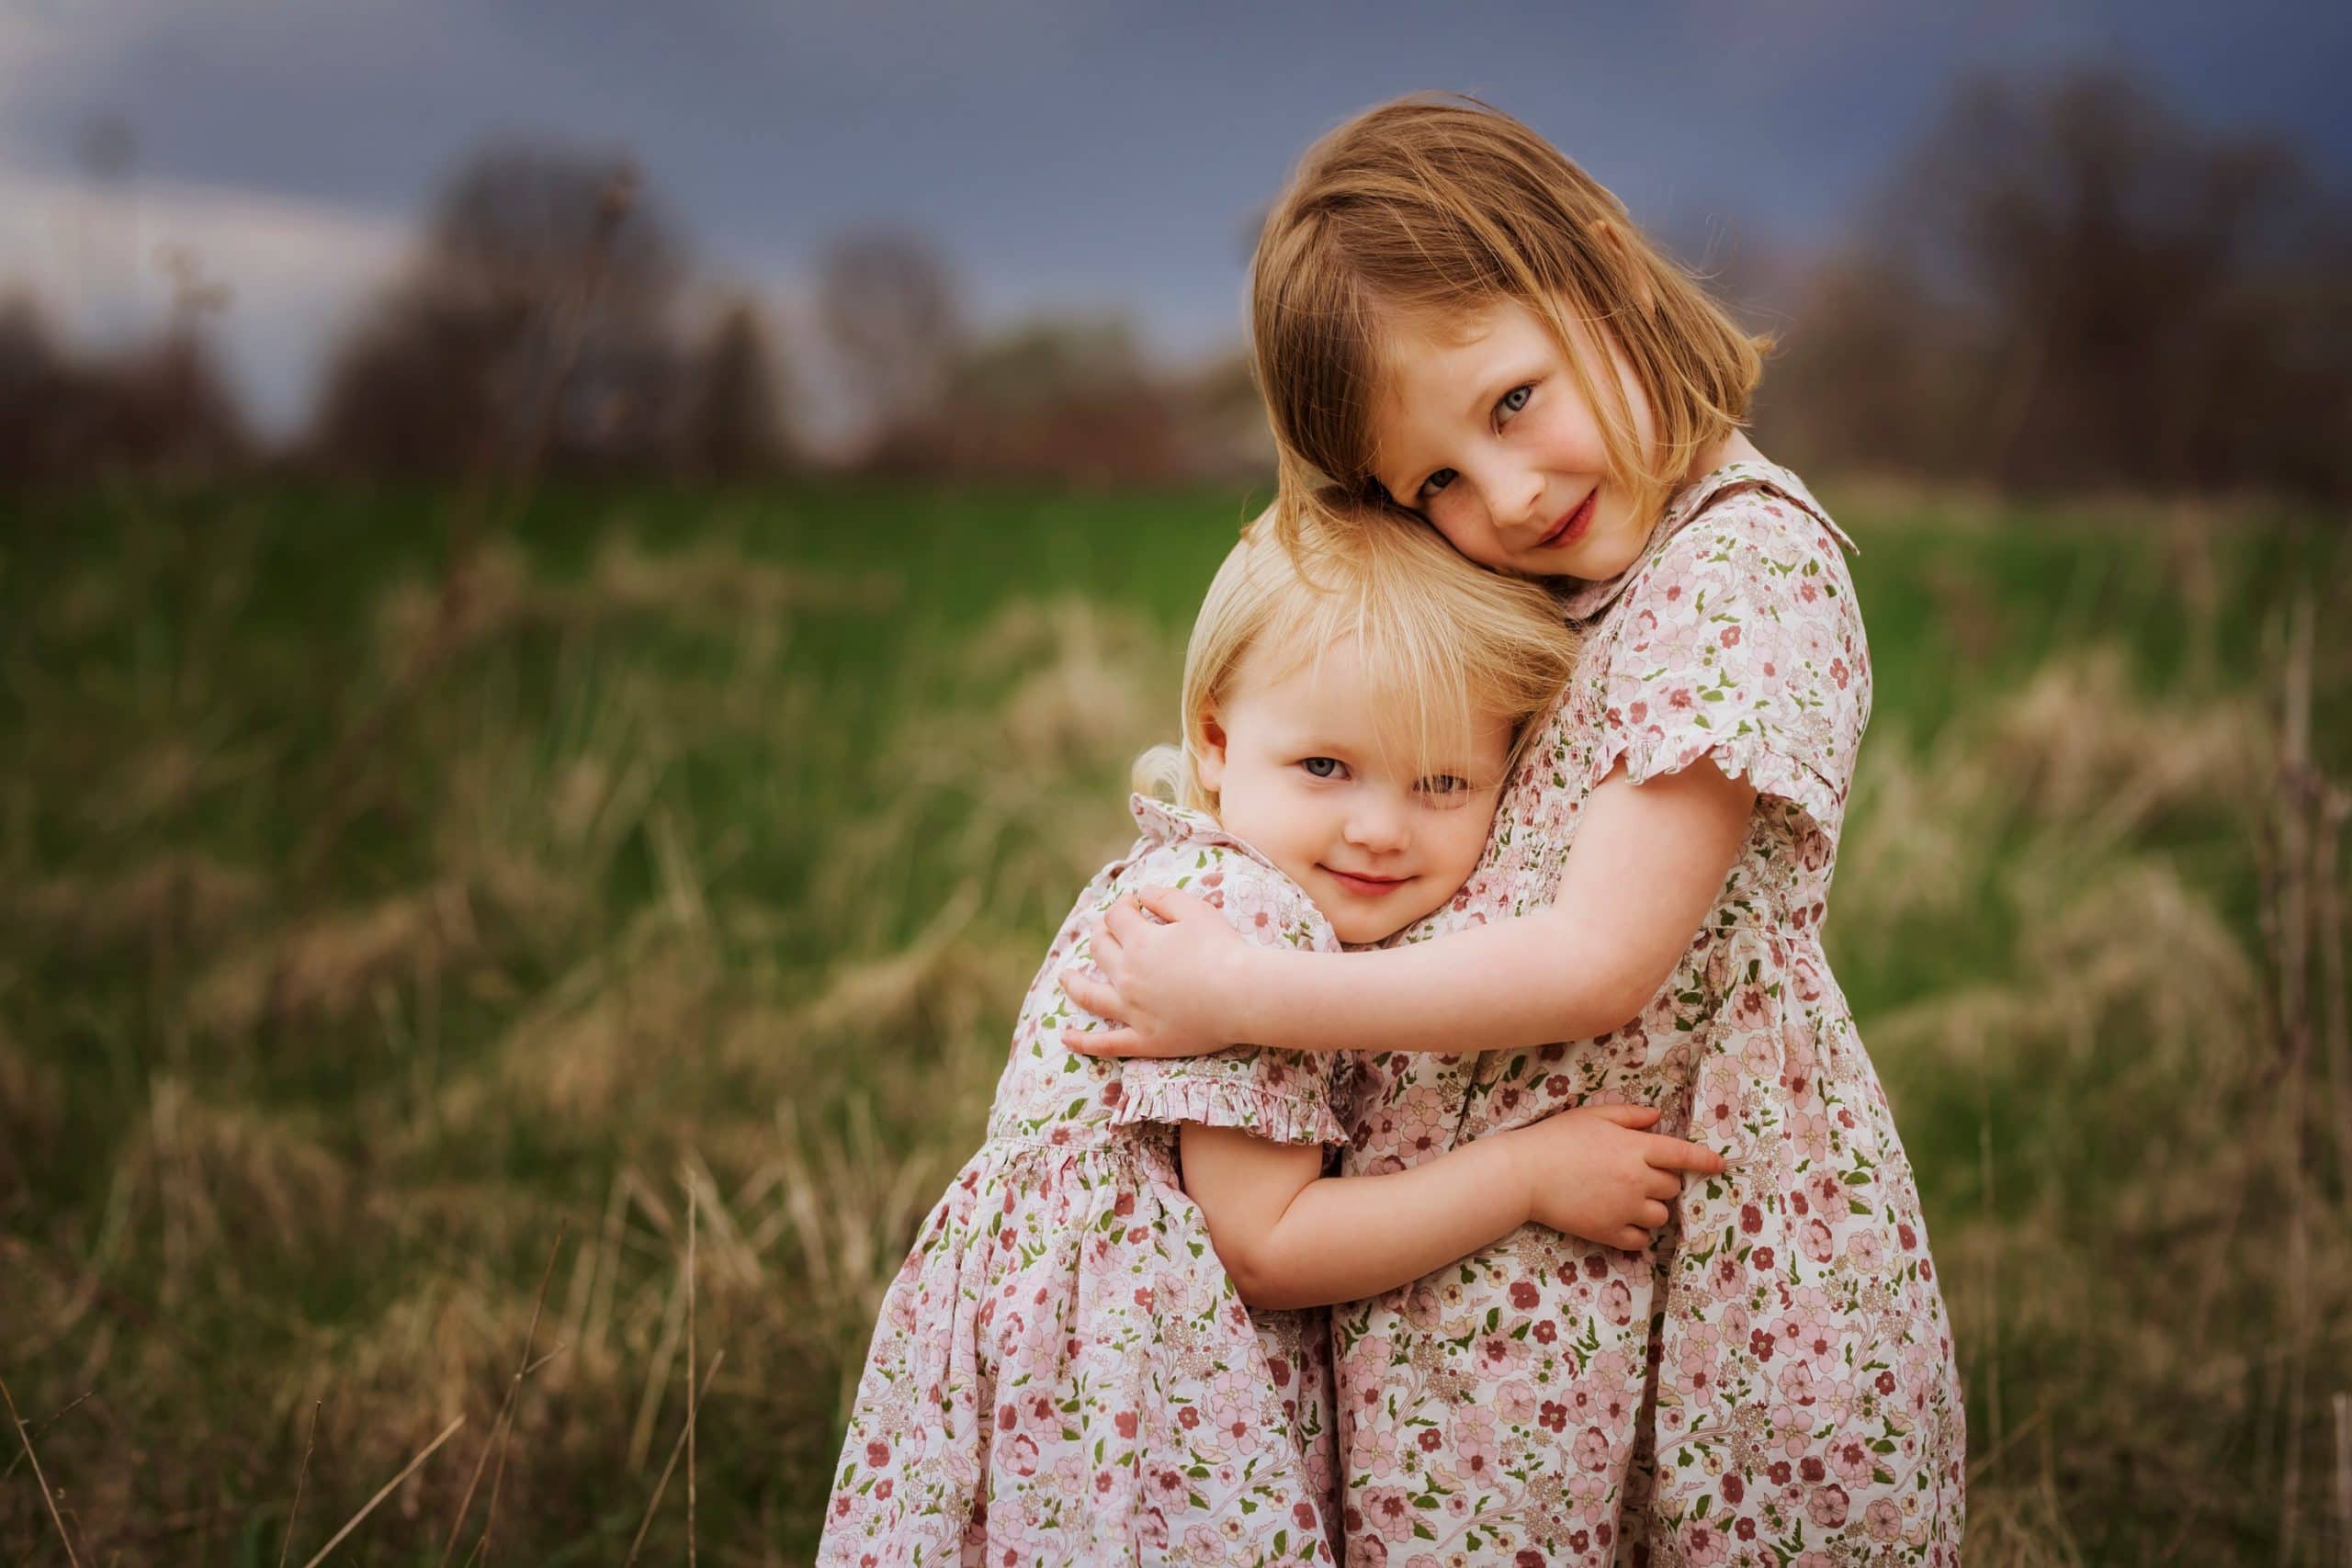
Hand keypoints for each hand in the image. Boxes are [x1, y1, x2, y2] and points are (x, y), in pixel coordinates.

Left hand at [1059, 886, 1255, 1058]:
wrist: (1244, 996)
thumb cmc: (1224, 949)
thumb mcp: (1196, 910)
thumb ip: (1164, 897)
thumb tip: (1141, 895)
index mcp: (1139, 942)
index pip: (1116, 917)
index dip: (1124, 906)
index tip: (1136, 905)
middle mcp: (1127, 975)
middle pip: (1100, 949)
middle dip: (1103, 934)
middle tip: (1111, 932)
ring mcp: (1132, 1011)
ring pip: (1090, 995)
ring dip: (1074, 983)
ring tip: (1065, 978)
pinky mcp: (1144, 1039)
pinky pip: (1106, 1044)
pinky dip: (1083, 1042)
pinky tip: (1065, 1037)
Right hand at [1506, 1105, 1725, 1251]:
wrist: (1525, 1173)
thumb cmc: (1557, 1138)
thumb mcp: (1594, 1115)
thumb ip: (1629, 1116)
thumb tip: (1657, 1118)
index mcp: (1636, 1148)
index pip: (1683, 1154)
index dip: (1705, 1160)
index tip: (1719, 1166)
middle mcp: (1637, 1180)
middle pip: (1672, 1187)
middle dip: (1663, 1182)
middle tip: (1641, 1177)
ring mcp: (1624, 1208)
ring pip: (1660, 1216)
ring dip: (1652, 1208)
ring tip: (1630, 1201)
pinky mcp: (1609, 1231)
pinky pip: (1640, 1241)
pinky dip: (1637, 1234)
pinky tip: (1623, 1222)